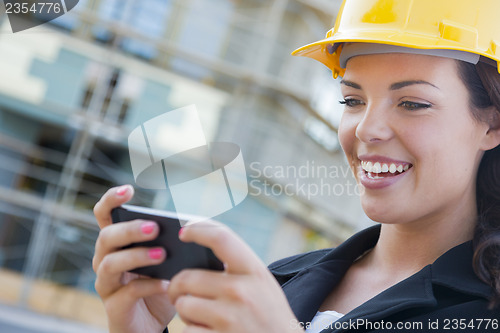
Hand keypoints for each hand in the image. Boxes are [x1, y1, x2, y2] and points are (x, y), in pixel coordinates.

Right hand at [92, 185, 175, 332]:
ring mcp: (107, 283)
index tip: (128, 190)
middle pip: (107, 237)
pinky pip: (127, 292)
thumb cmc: (160, 285)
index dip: (112, 200)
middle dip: (130, 229)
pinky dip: (147, 285)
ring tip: (162, 254)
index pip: (105, 215)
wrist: (152, 325)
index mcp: (117, 242)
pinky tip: (165, 283)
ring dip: (137, 256)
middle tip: (155, 228)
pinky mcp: (114, 306)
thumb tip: (201, 225)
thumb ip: (176, 243)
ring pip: (110, 263)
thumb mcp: (169, 261)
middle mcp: (105, 259)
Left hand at [168, 220, 302, 332]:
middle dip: (177, 287)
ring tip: (202, 318)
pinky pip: (186, 330)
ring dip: (186, 313)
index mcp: (254, 272)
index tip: (184, 232)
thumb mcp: (263, 285)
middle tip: (179, 293)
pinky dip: (192, 332)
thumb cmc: (269, 317)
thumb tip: (198, 249)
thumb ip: (238, 268)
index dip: (198, 230)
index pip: (222, 238)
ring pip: (183, 304)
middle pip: (188, 277)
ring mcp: (229, 317)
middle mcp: (241, 291)